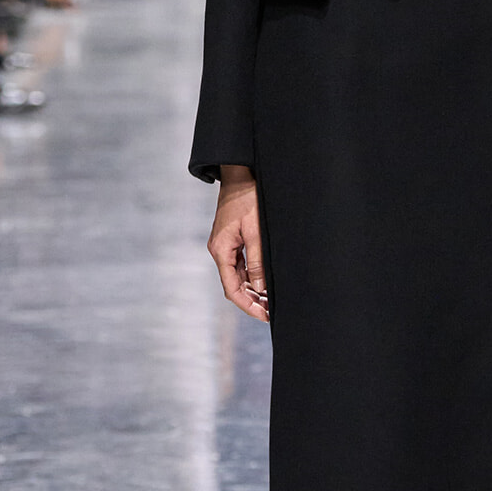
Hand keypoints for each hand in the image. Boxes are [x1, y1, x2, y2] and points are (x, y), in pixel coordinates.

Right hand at [208, 166, 268, 321]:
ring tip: (271, 301)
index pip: (231, 288)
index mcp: (221, 250)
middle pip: (233, 285)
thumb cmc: (248, 199)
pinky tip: (265, 283)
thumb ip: (257, 260)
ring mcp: (224, 245)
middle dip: (252, 300)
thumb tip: (259, 287)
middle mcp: (219, 250)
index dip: (247, 305)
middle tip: (272, 311)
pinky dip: (251, 276)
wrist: (240, 175)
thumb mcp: (256, 231)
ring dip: (252, 289)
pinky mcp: (230, 240)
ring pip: (237, 276)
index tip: (264, 315)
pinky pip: (240, 265)